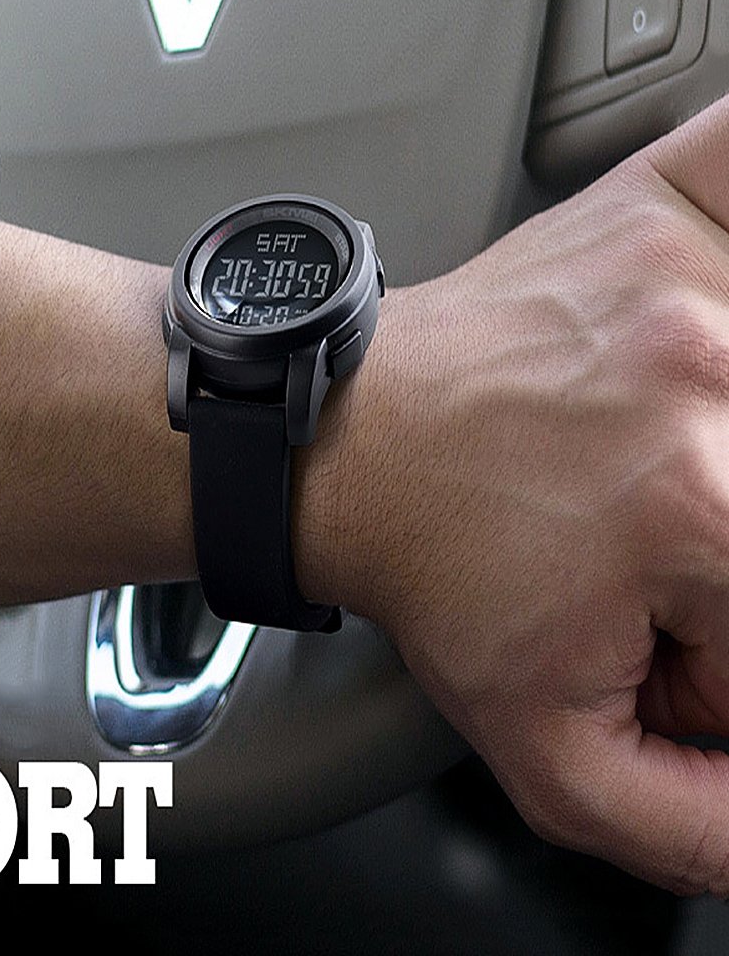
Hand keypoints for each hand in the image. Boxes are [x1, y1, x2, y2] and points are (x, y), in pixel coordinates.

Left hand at [298, 95, 728, 892]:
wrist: (343, 445)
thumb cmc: (425, 564)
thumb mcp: (542, 745)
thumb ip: (689, 821)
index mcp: (710, 520)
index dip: (723, 663)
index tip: (671, 639)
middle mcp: (716, 381)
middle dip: (722, 575)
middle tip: (645, 555)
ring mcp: (693, 278)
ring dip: (728, 462)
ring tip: (649, 471)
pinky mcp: (661, 212)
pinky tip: (714, 309)